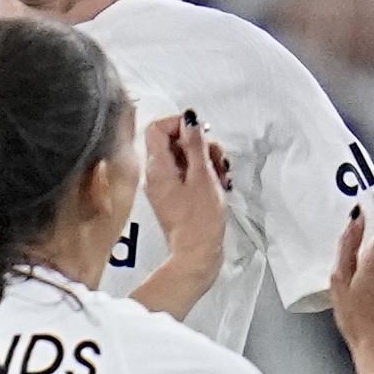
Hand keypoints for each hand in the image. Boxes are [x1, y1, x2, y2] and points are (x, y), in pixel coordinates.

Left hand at [142, 111, 230, 280]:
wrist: (196, 252)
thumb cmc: (200, 221)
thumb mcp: (203, 176)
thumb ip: (195, 146)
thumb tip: (190, 121)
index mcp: (157, 168)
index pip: (157, 128)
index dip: (180, 123)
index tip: (200, 132)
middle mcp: (154, 175)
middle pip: (172, 141)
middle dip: (199, 143)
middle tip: (216, 158)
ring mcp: (163, 185)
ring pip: (182, 156)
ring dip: (205, 158)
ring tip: (219, 174)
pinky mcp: (173, 195)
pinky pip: (185, 172)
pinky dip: (202, 172)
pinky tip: (216, 183)